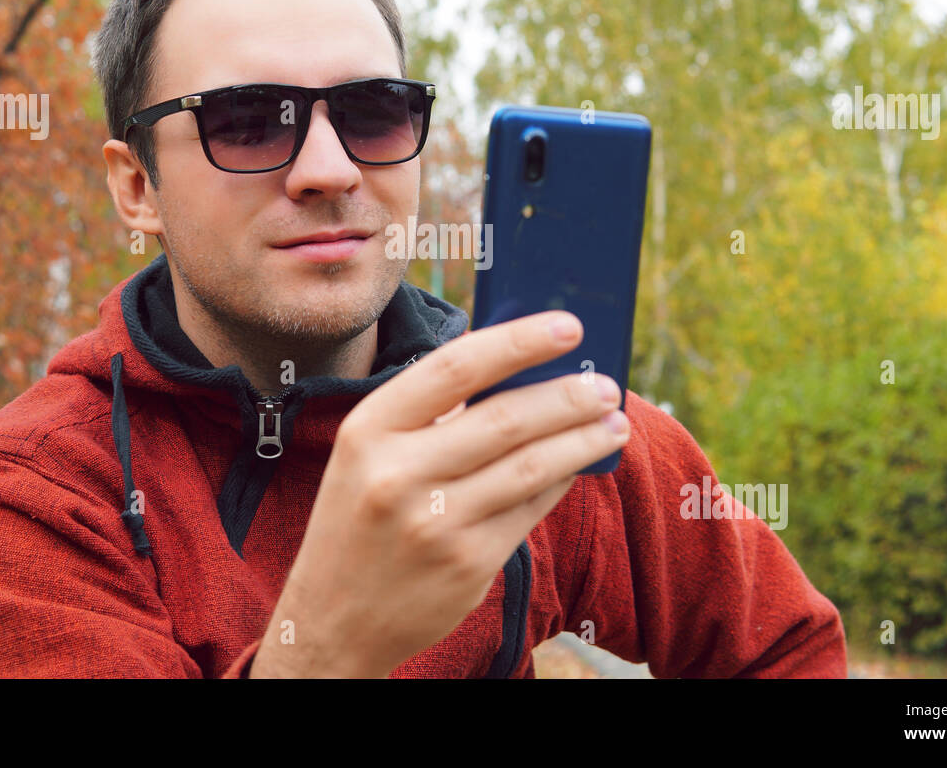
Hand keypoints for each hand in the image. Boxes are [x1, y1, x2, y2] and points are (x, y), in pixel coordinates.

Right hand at [249, 310, 627, 677]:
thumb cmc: (360, 516)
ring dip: (582, 440)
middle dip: (569, 397)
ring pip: (531, 466)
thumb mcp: (367, 453)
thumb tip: (520, 368)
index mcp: (369, 429)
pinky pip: (531, 510)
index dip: (519, 342)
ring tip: (614, 423)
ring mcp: (435, 524)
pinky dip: (562, 481)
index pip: (455, 368)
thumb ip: (428, 412)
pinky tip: (579, 465)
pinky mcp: (468, 565)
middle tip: (607, 385)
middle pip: (506, 419)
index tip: (569, 327)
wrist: (333, 618)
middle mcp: (398, 475)